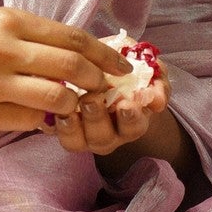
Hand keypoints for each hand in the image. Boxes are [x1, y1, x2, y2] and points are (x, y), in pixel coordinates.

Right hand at [0, 9, 128, 140]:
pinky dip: (43, 121)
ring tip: (73, 105)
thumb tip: (81, 52)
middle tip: (106, 89)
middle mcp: (2, 50)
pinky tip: (41, 116)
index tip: (122, 66)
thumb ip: (33, 37)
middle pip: (71, 67)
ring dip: (72, 105)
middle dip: (98, 81)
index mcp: (8, 21)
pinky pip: (30, 122)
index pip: (72, 38)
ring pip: (56, 99)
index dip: (104, 54)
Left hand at [52, 44, 172, 159]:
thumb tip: (157, 100)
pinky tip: (54, 108)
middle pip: (103, 138)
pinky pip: (54, 133)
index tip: (126, 105)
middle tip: (92, 99)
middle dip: (98, 119)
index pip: (134, 127)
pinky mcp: (59, 128)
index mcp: (131, 121)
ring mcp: (82, 134)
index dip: (130, 118)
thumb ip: (157, 81)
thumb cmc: (127, 72)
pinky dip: (53, 123)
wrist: (100, 70)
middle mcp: (107, 134)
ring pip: (76, 141)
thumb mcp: (147, 70)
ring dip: (73, 125)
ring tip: (70, 106)